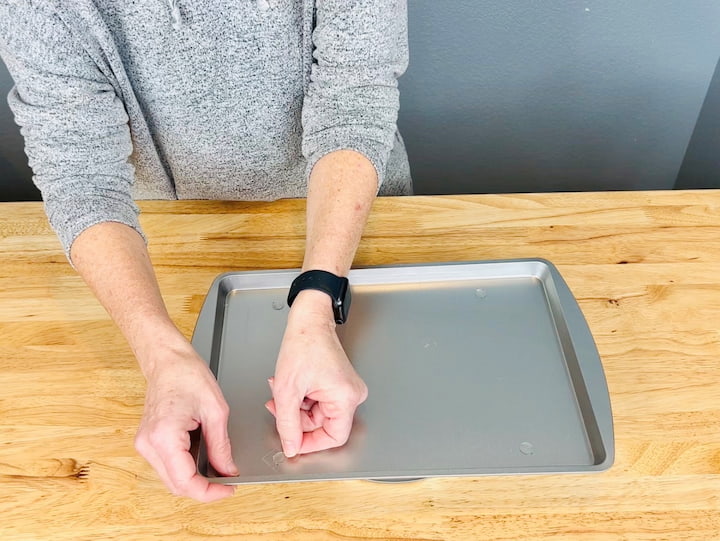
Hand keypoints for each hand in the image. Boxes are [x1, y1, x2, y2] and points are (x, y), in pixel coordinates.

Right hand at [134, 343, 237, 501]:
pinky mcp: (147, 441)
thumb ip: (221, 446)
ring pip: (171, 479)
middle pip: (176, 486)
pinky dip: (186, 467)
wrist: (168, 360)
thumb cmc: (188, 374)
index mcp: (164, 437)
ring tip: (216, 466)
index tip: (229, 489)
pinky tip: (202, 457)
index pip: (185, 482)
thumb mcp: (216, 411)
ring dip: (194, 479)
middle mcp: (148, 444)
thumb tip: (227, 470)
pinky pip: (167, 466)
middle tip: (227, 481)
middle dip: (203, 488)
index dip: (209, 493)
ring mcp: (144, 444)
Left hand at [266, 290, 367, 457]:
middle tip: (278, 407)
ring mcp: (346, 389)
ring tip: (281, 389)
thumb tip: (291, 447)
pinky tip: (290, 385)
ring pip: (317, 414)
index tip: (292, 442)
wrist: (309, 320)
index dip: (311, 443)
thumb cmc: (304, 343)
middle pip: (323, 424)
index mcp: (346, 398)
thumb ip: (287, 424)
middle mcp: (352, 395)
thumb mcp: (288, 389)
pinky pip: (319, 402)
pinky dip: (301, 397)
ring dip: (295, 406)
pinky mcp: (338, 384)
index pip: (334, 437)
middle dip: (296, 418)